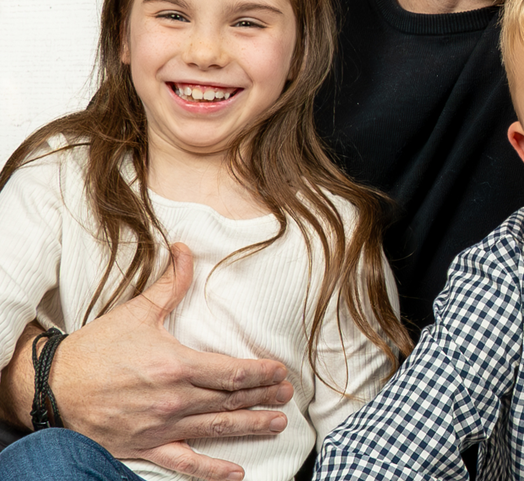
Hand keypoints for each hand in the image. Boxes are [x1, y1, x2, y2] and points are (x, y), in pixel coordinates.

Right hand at [50, 243, 293, 480]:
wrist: (51, 387)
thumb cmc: (95, 349)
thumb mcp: (137, 312)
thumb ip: (171, 284)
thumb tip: (186, 249)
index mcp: (176, 365)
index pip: (231, 371)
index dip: (260, 373)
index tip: (280, 371)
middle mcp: (174, 400)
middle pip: (230, 400)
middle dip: (263, 397)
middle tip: (288, 395)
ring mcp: (162, 427)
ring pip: (217, 428)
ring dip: (251, 427)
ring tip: (277, 424)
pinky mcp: (146, 448)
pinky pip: (185, 463)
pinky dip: (212, 471)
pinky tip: (236, 473)